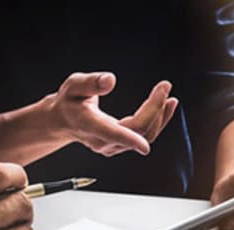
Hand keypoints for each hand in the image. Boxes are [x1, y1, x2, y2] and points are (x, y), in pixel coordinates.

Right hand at [48, 72, 177, 156]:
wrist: (64, 121)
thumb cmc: (69, 102)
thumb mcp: (74, 86)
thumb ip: (90, 82)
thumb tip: (110, 80)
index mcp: (90, 125)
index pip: (112, 134)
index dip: (128, 140)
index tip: (143, 146)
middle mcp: (103, 141)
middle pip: (137, 131)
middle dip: (154, 109)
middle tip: (164, 86)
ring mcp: (113, 146)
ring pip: (144, 135)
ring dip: (160, 116)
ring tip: (169, 95)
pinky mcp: (121, 146)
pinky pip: (144, 136)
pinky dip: (158, 121)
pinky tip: (166, 106)